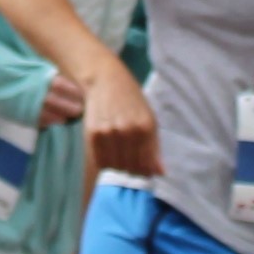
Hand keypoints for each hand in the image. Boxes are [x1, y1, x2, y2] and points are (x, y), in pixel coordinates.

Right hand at [71, 61, 159, 181]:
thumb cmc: (131, 101)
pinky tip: (107, 149)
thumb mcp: (149, 120)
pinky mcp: (93, 134)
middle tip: (128, 158)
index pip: (146, 166)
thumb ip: (155, 148)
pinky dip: (104, 160)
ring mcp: (109, 133)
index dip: (144, 172)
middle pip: (130, 168)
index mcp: (146, 128)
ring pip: (114, 166)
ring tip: (117, 151)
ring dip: (116, 165)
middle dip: (131, 168)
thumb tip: (161, 173)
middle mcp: (128, 131)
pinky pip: (100, 161)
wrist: (106, 80)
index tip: (141, 169)